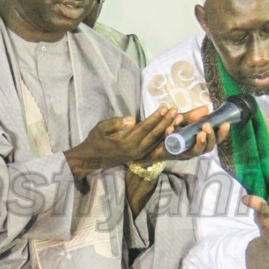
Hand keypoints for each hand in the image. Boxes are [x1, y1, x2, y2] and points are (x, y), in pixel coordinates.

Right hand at [64, 105, 179, 180]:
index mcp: (126, 143)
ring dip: (167, 129)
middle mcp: (135, 151)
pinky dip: (163, 137)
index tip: (165, 107)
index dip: (155, 118)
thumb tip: (132, 119)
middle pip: (154, 135)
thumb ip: (115, 123)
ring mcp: (138, 155)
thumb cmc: (94, 141)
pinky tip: (170, 129)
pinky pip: (154, 146)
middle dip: (166, 122)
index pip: (144, 128)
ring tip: (176, 118)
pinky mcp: (139, 155)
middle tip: (175, 110)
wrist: (91, 160)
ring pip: (156, 141)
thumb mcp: (100, 128)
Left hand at [140, 105, 230, 162]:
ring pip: (193, 152)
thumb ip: (193, 117)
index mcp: (198, 143)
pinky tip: (170, 128)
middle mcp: (192, 150)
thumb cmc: (170, 133)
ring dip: (198, 143)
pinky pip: (171, 147)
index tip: (226, 124)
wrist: (149, 143)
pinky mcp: (168, 153)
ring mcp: (181, 154)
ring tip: (200, 132)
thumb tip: (206, 108)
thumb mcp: (182, 122)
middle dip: (209, 139)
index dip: (221, 134)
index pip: (214, 141)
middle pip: (207, 149)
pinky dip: (171, 136)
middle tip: (207, 128)